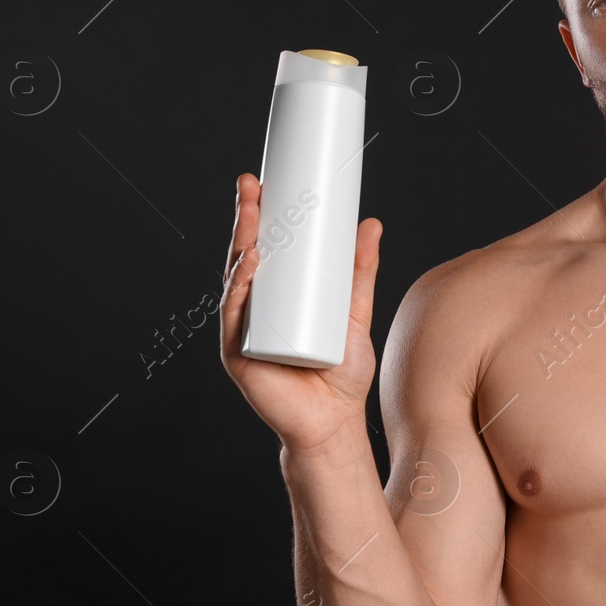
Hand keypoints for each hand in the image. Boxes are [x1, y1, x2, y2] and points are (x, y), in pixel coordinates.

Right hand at [219, 172, 382, 454]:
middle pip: (245, 255)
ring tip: (252, 214)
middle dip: (245, 218)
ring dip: (240, 244)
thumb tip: (371, 224)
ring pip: (235, 278)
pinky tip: (251, 263)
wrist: (335, 422)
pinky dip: (240, 286)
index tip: (265, 183)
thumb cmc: (341, 373)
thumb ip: (361, 271)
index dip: (261, 216)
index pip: (266, 248)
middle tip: (252, 184)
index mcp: (279, 298)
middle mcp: (256, 310)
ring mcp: (243, 329)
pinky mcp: (237, 351)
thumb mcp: (355, 312)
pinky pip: (234, 313)